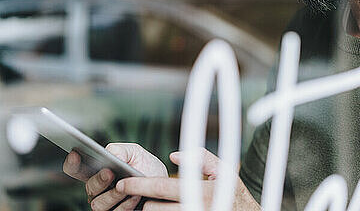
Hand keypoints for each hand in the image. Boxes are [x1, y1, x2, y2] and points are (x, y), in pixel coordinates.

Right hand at [63, 143, 167, 210]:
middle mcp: (98, 190)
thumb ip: (121, 150)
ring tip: (127, 186)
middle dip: (98, 180)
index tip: (76, 155)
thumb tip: (110, 155)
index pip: (77, 169)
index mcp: (98, 171)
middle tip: (110, 173)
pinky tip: (135, 196)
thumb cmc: (146, 167)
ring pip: (98, 204)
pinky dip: (125, 204)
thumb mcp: (136, 153)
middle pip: (88, 188)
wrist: (163, 185)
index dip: (72, 163)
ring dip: (113, 195)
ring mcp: (106, 204)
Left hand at [115, 148, 260, 209]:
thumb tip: (175, 156)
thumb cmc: (235, 194)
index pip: (161, 187)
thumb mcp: (224, 170)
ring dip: (153, 210)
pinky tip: (166, 209)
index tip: (123, 182)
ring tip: (156, 203)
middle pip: (152, 208)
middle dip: (146, 200)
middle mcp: (194, 209)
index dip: (138, 184)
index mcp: (200, 192)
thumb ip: (201, 158)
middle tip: (147, 195)